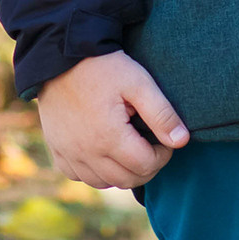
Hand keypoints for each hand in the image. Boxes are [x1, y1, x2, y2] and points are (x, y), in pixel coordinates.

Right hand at [35, 51, 190, 189]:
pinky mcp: (57, 151)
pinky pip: (80, 176)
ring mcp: (69, 154)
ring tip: (130, 149)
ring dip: (122, 172)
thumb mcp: (138, 83)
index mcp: (108, 137)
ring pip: (103, 183)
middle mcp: (86, 153)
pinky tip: (104, 152)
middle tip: (151, 145)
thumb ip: (162, 113)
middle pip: (127, 180)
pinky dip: (96, 171)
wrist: (61, 56)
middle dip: (146, 167)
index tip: (165, 140)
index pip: (146, 165)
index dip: (163, 155)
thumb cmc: (104, 67)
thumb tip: (181, 141)